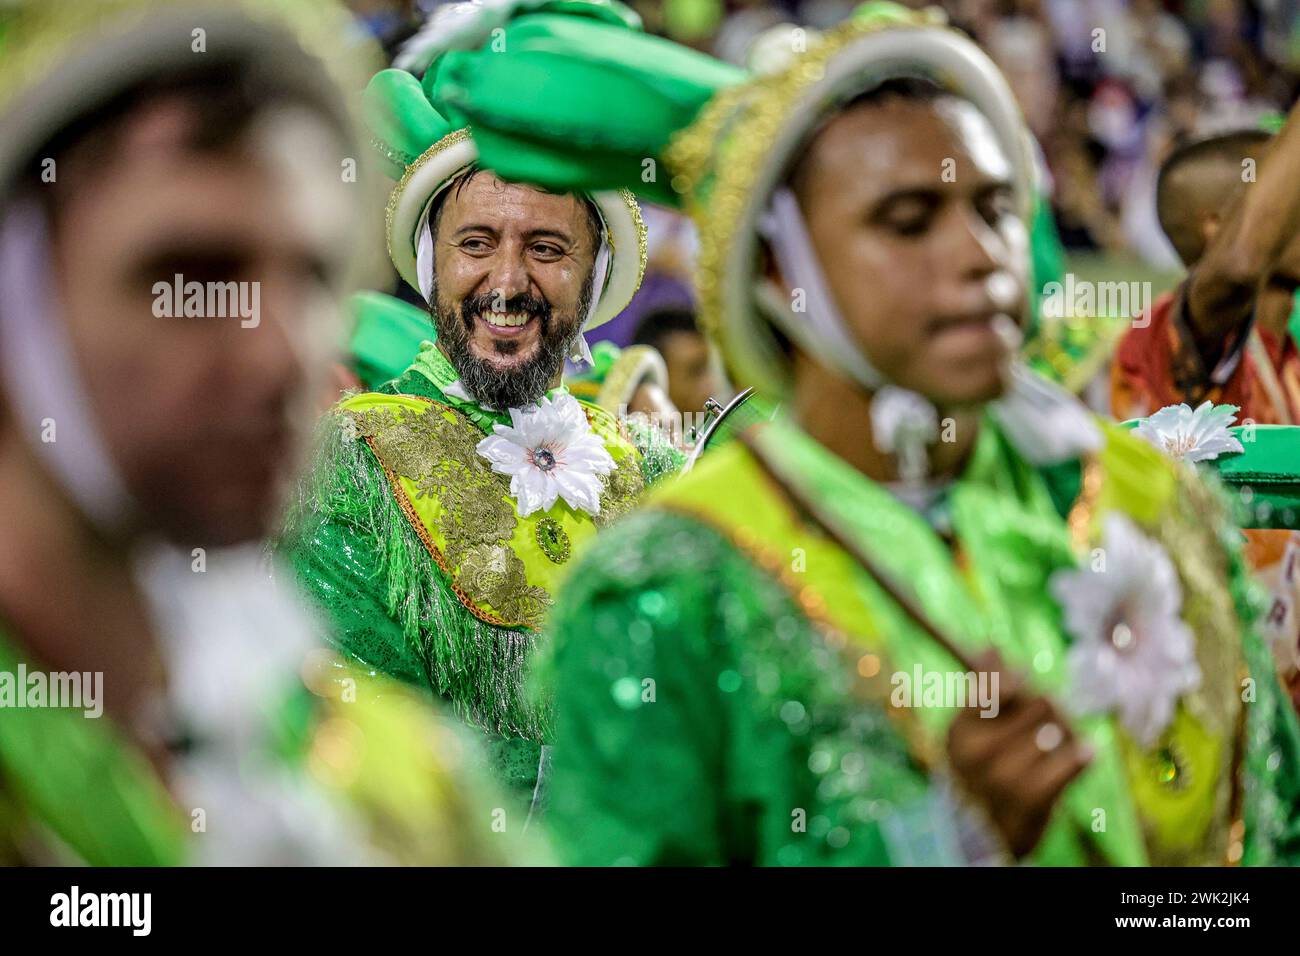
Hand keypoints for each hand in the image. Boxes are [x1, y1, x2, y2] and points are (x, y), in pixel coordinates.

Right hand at [946, 652, 1092, 858]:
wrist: (988, 836)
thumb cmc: (984, 774)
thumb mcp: (974, 732)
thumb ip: (984, 690)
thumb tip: (989, 646)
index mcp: (960, 729)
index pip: (997, 684)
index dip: (1019, 682)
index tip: (1024, 684)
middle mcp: (977, 752)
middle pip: (1040, 701)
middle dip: (1052, 708)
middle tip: (1052, 721)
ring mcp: (1003, 777)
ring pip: (1059, 729)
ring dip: (1070, 735)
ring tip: (1064, 746)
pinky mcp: (1032, 799)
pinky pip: (1072, 761)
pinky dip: (1082, 756)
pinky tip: (1085, 755)